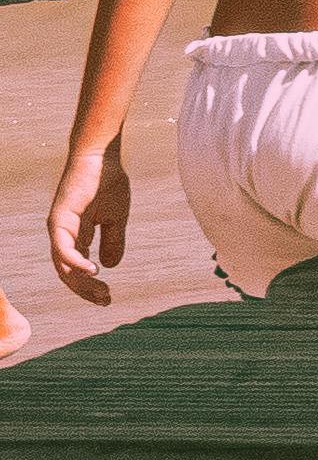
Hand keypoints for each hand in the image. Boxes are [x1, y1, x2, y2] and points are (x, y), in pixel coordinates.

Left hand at [47, 141, 123, 304]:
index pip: (77, 269)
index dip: (90, 286)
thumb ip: (112, 241)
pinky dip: (75, 262)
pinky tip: (92, 271)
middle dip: (86, 290)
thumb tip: (109, 266)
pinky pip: (63, 248)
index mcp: (75, 237)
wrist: (102, 159)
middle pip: (68, 273)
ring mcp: (59, 229)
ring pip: (62, 265)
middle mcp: (62, 236)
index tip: (108, 297)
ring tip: (100, 291)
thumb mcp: (116, 219)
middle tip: (105, 300)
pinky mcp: (59, 220)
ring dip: (80, 281)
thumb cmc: (108, 184)